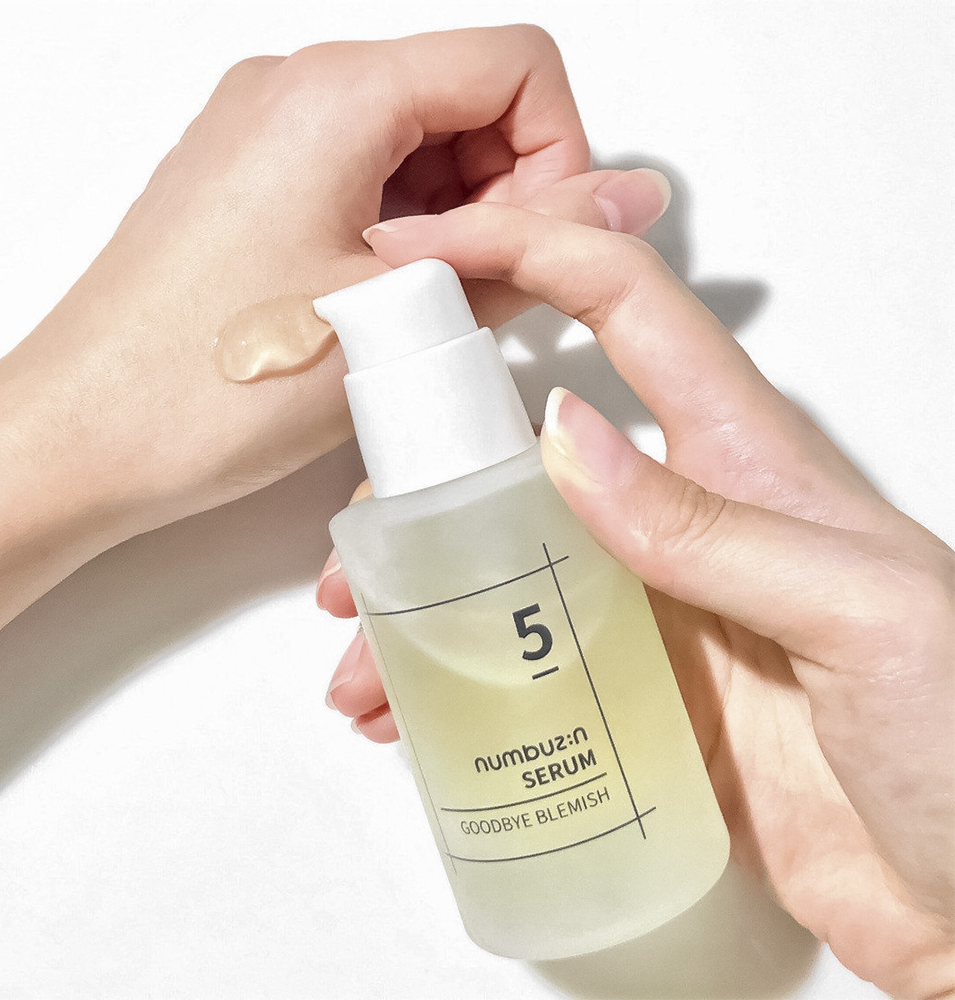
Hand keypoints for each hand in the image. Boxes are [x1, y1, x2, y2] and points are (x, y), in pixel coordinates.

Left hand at [0, 25, 671, 662]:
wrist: (85, 437)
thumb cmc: (210, 387)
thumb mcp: (402, 317)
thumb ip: (532, 250)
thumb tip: (629, 202)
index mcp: (336, 93)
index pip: (516, 65)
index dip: (561, 155)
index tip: (548, 243)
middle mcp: (295, 90)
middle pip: (468, 99)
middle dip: (508, 195)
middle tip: (487, 294)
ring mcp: (267, 134)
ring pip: (420, 145)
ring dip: (456, 223)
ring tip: (425, 314)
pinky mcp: (254, 183)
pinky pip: (365, 177)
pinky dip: (404, 233)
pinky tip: (388, 307)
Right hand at [318, 206, 954, 996]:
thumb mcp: (862, 614)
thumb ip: (712, 526)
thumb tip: (567, 435)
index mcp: (744, 464)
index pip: (625, 309)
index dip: (528, 252)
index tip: (424, 247)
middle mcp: (683, 522)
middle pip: (525, 451)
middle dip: (424, 478)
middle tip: (357, 538)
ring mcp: (652, 610)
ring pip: (504, 567)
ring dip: (422, 602)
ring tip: (362, 660)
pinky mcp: (636, 694)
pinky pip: (522, 664)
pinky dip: (456, 684)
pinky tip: (413, 715)